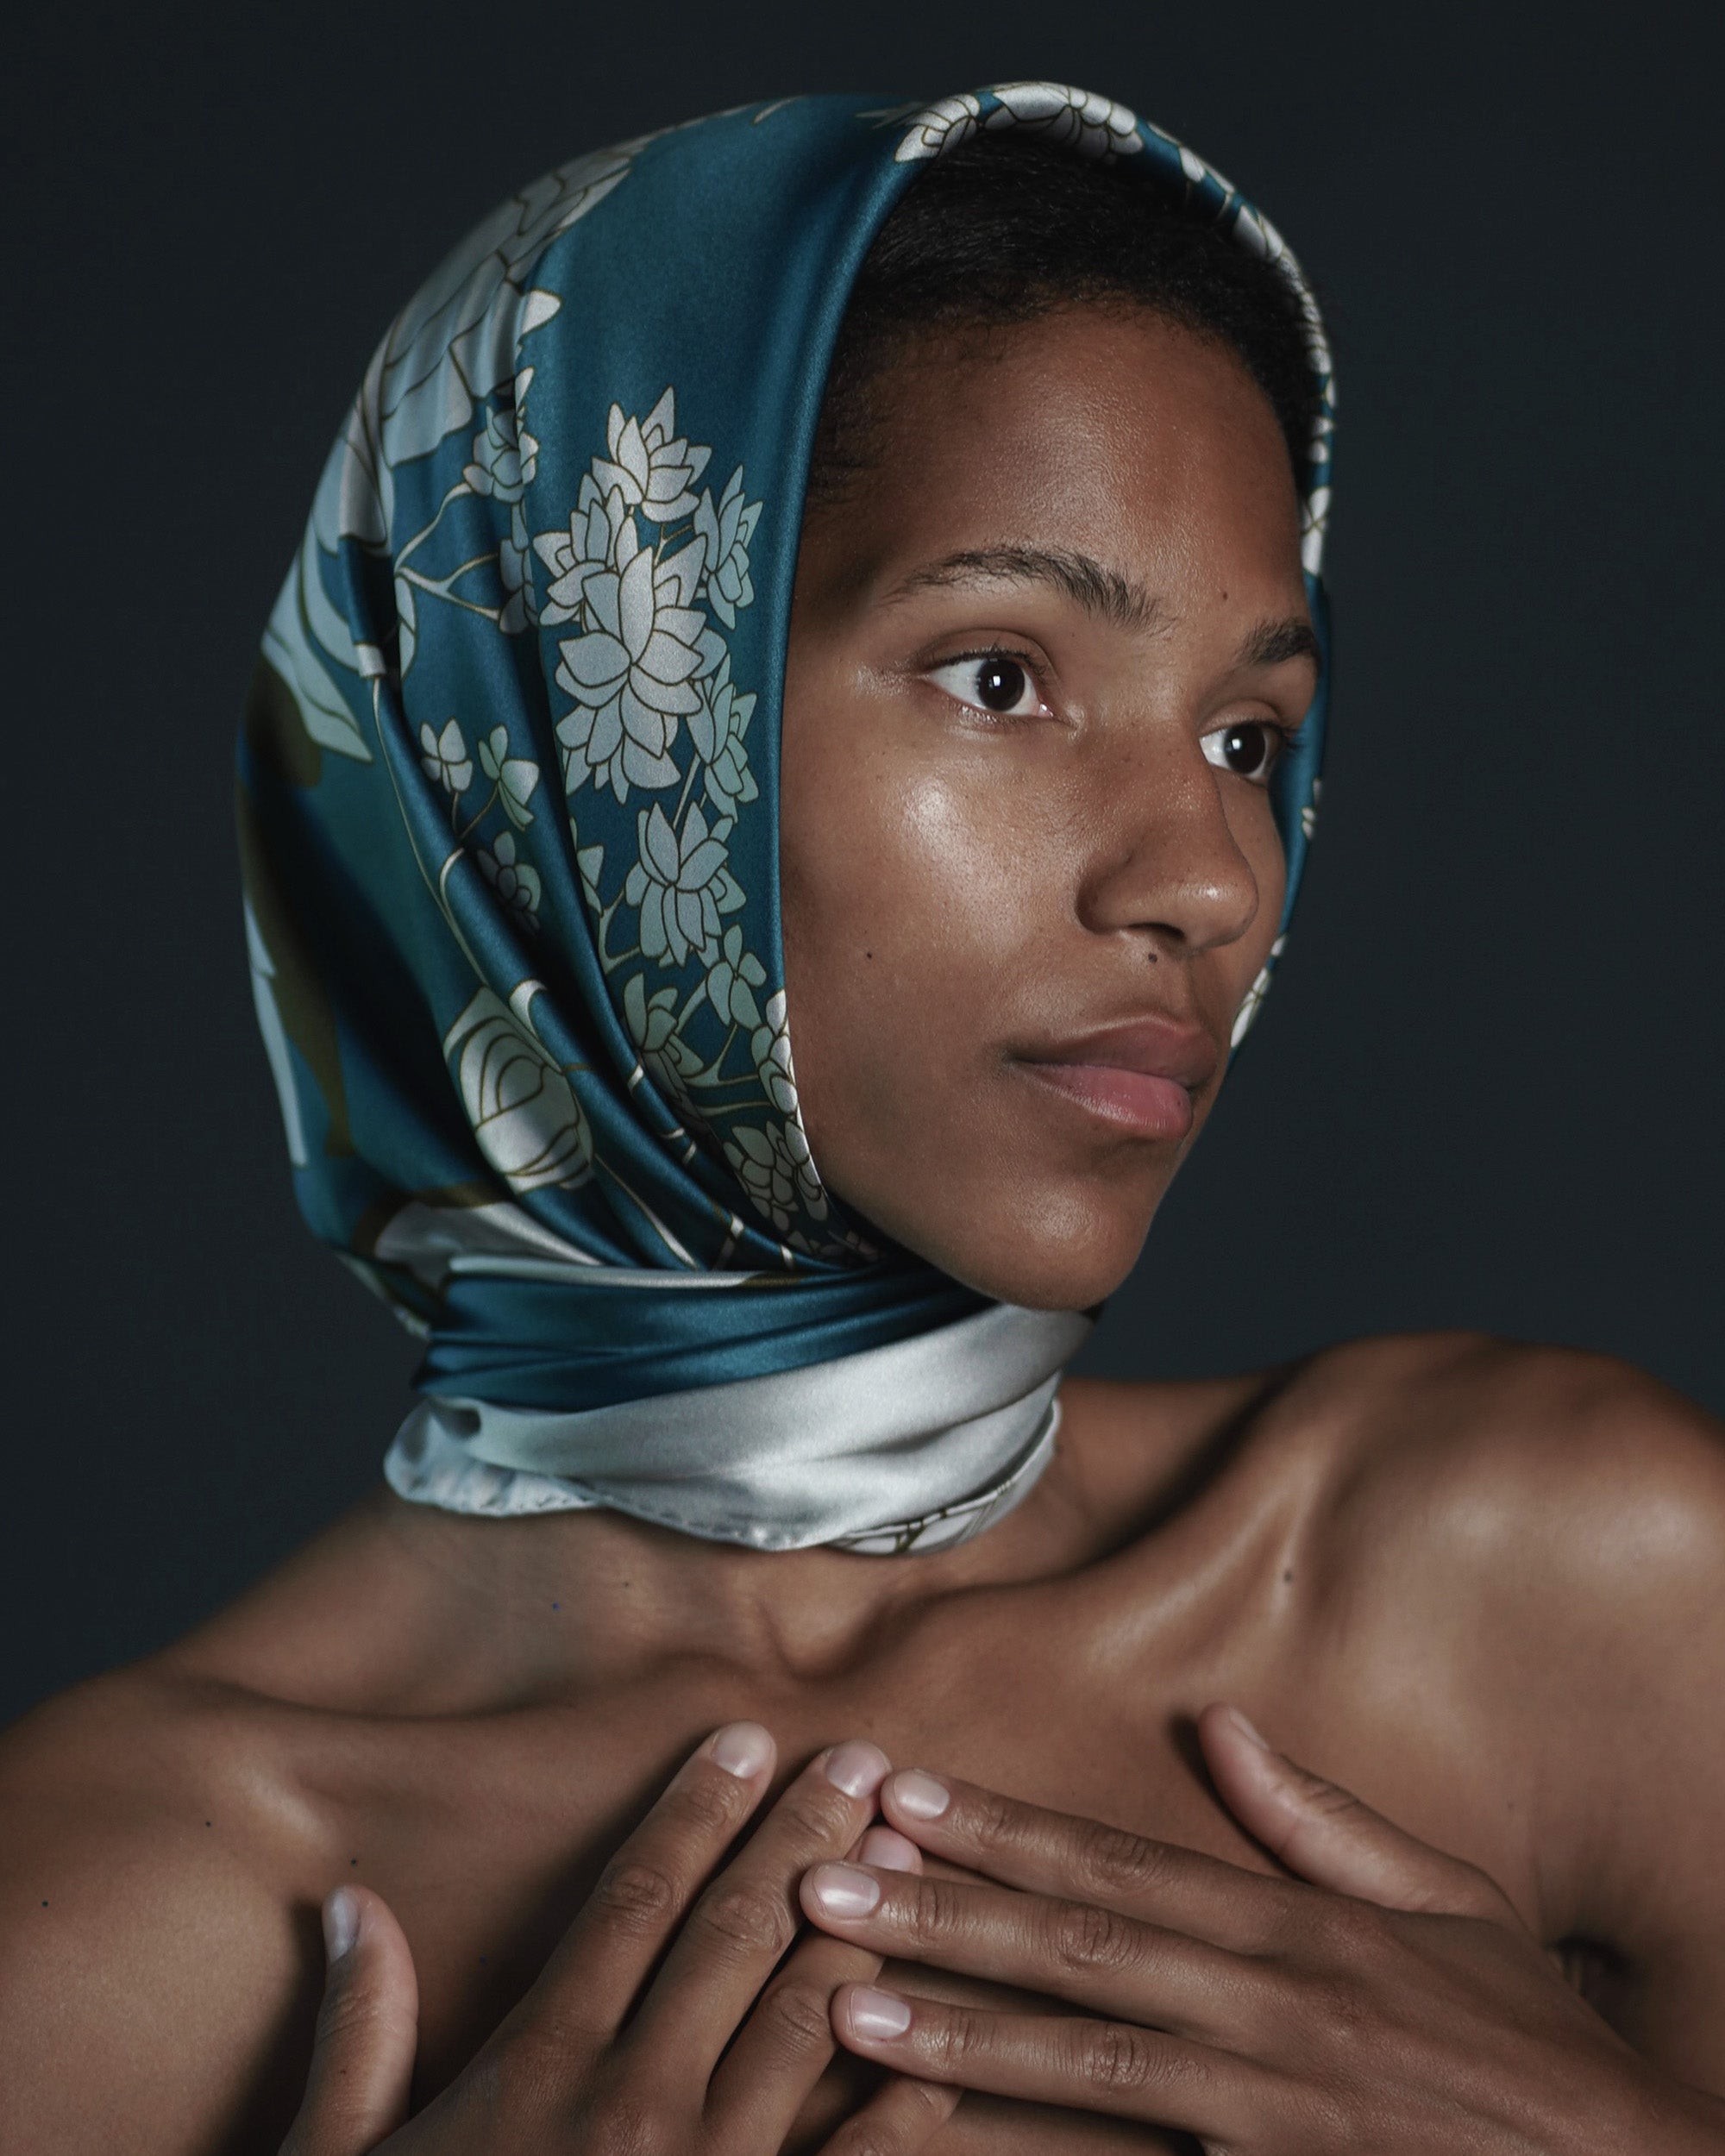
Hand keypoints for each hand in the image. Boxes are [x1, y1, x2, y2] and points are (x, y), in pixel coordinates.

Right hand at [281, 1723, 957, 2155]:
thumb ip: (362, 2032)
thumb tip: (356, 1905)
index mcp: (537, 2068)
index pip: (632, 1902)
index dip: (691, 1812)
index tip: (740, 1739)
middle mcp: (630, 2108)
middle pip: (733, 1936)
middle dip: (801, 1836)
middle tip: (857, 1757)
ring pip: (804, 2024)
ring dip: (859, 1932)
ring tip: (906, 1856)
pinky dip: (903, 2111)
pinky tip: (939, 2056)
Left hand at [796, 1705, 1724, 2152]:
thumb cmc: (1524, 2040)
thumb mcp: (1444, 1899)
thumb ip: (1319, 1817)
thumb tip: (1221, 1722)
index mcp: (1294, 1926)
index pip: (1117, 1862)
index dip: (1002, 1828)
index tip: (904, 1794)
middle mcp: (1265, 2009)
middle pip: (1071, 1953)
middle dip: (939, 1918)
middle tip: (821, 1890)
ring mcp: (1260, 2113)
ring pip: (1079, 2068)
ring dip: (954, 2040)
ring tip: (842, 2013)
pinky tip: (941, 2149)